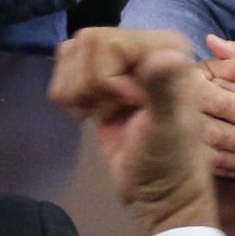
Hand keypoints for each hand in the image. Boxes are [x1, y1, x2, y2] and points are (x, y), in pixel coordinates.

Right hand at [51, 33, 218, 235]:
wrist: (158, 193)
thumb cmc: (168, 163)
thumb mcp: (167, 128)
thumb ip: (164, 90)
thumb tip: (164, 55)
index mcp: (167, 47)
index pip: (106, 43)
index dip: (107, 79)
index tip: (133, 106)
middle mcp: (144, 45)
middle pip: (85, 44)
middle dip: (89, 85)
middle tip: (114, 110)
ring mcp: (120, 61)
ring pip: (70, 54)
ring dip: (76, 90)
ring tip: (102, 111)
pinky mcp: (100, 78)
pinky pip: (65, 68)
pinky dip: (69, 95)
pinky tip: (92, 111)